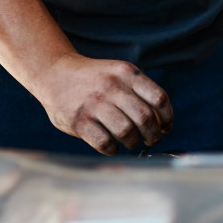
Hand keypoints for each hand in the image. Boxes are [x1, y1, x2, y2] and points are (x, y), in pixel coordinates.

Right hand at [29, 53, 173, 154]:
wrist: (55, 73)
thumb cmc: (94, 79)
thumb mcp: (118, 73)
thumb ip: (140, 93)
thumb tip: (165, 125)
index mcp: (126, 73)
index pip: (159, 98)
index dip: (167, 118)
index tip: (165, 127)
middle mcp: (112, 86)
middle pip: (145, 118)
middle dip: (153, 135)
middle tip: (150, 140)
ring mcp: (94, 104)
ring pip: (127, 132)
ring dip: (133, 142)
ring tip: (130, 141)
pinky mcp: (79, 120)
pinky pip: (105, 143)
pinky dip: (113, 149)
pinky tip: (111, 144)